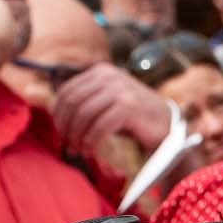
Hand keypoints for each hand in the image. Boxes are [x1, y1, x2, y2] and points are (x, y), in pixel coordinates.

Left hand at [47, 63, 176, 177]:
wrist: (166, 125)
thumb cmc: (132, 118)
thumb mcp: (106, 102)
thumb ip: (85, 102)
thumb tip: (55, 116)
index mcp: (101, 71)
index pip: (67, 91)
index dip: (58, 114)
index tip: (60, 133)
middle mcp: (109, 76)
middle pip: (73, 102)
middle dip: (66, 126)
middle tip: (67, 145)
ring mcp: (120, 89)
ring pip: (84, 114)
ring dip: (77, 136)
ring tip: (78, 150)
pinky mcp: (129, 106)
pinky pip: (100, 126)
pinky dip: (91, 141)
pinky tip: (91, 150)